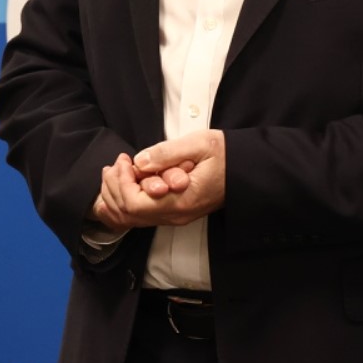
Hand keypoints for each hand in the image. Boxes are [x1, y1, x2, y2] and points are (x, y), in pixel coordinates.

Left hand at [92, 130, 226, 229]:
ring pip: (131, 217)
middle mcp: (176, 215)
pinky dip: (125, 199)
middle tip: (119, 163)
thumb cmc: (227, 155)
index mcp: (182, 200)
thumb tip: (140, 162)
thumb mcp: (199, 144)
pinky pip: (141, 215)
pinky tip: (123, 182)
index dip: (121, 182)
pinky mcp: (175, 212)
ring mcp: (175, 216)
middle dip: (115, 186)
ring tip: (120, 168)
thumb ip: (167, 154)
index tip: (126, 160)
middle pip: (127, 213)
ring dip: (118, 193)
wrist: (247, 170)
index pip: (134, 203)